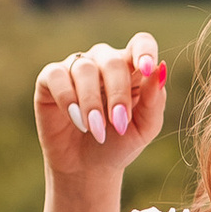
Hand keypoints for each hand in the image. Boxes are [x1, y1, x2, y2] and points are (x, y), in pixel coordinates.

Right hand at [36, 32, 168, 178]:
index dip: (144, 51)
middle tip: (119, 123)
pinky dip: (67, 98)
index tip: (147, 69)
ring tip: (96, 130)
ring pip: (84, 68)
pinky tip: (76, 119)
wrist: (87, 168)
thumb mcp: (144, 127)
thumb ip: (154, 100)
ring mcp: (76, 67)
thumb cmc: (119, 143)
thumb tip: (160, 70)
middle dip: (117, 94)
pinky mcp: (50, 78)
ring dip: (92, 102)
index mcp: (132, 68)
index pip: (141, 43)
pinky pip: (57, 75)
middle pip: (112, 61)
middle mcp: (104, 61)